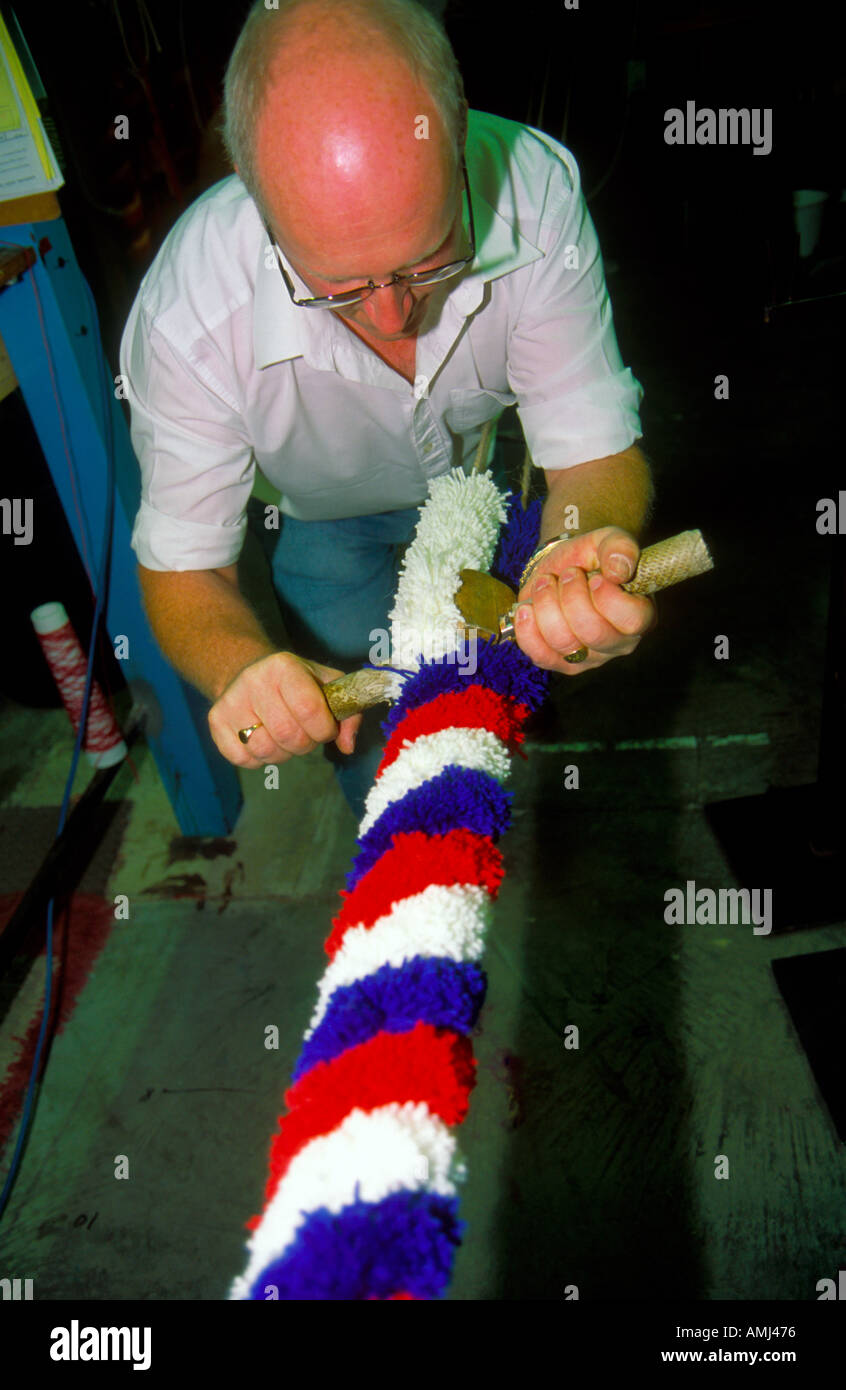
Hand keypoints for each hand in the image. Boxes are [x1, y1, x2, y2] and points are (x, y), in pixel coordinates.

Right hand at [207, 651, 361, 766]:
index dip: (324, 729)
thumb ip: (348, 713)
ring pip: (265, 751)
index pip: (310, 710)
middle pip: (288, 735)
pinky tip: (264, 739)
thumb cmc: (296, 682)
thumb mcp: (327, 684)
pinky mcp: (215, 721)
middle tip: (305, 733)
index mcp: (284, 667)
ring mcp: (230, 701)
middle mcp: (253, 680)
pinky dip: (259, 759)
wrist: (248, 672)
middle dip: (305, 744)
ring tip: (284, 736)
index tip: (325, 728)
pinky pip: (243, 759)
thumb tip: (347, 746)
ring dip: (282, 753)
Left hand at [513, 526, 656, 674]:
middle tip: (568, 573)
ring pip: (563, 642)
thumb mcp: (608, 540)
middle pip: (593, 633)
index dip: (607, 597)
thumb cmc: (592, 557)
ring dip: (547, 605)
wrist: (561, 568)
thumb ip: (619, 547)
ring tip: (546, 583)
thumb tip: (618, 570)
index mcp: (641, 616)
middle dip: (572, 596)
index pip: (631, 621)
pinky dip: (527, 629)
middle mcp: (618, 643)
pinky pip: (539, 655)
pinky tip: (527, 607)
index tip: (595, 576)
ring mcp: (588, 658)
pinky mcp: (558, 661)